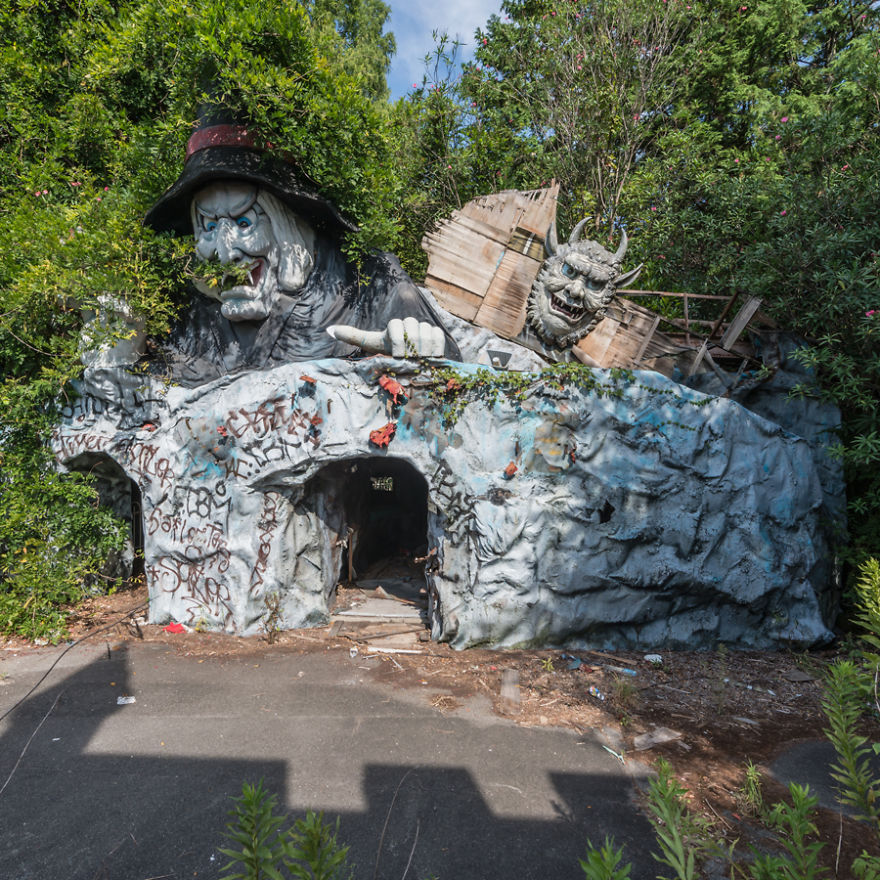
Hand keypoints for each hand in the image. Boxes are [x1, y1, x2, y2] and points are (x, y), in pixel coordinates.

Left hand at [327, 317, 445, 357]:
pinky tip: (430, 359)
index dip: (397, 345)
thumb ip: (353, 336)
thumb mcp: (371, 345)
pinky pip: (438, 337)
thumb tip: (329, 329)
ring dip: (423, 352)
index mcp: (394, 325)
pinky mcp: (437, 333)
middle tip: (408, 363)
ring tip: (418, 362)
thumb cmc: (388, 355)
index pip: (397, 328)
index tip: (396, 358)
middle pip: (413, 333)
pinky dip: (435, 349)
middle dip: (411, 351)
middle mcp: (410, 322)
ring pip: (427, 335)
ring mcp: (424, 327)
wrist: (409, 363)